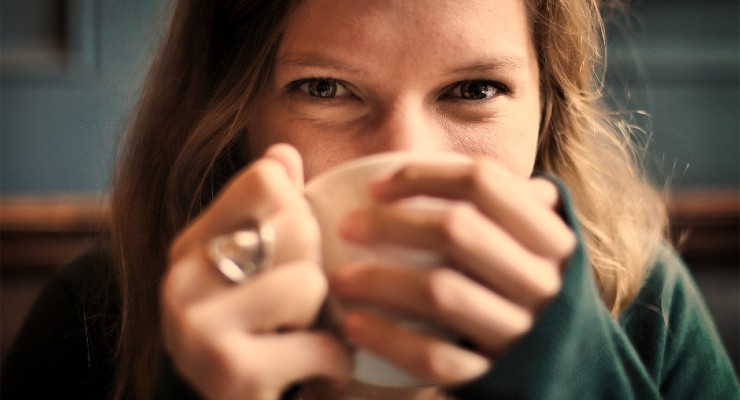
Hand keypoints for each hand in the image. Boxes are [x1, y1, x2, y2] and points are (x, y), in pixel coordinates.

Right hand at [161, 144, 351, 399]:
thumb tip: (284, 151)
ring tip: (302, 339)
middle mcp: (184, 276)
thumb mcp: (253, 270)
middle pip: (296, 226)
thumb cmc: (250, 336)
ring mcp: (198, 324)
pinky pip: (321, 344)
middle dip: (317, 269)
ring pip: (310, 283)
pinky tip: (315, 373)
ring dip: (326, 321)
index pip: (267, 180)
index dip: (300, 212)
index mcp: (192, 243)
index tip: (293, 254)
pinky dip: (334, 364)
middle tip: (301, 307)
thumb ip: (268, 211)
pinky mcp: (228, 369)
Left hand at [332, 158, 575, 384]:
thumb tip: (451, 164)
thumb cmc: (531, 293)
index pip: (484, 182)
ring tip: (340, 278)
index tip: (377, 187)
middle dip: (390, 224)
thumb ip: (509, 206)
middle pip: (457, 231)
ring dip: (380, 281)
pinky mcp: (494, 376)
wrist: (570, 372)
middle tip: (347, 227)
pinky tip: (355, 325)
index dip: (423, 175)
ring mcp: (521, 332)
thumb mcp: (537, 247)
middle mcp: (542, 281)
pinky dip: (389, 339)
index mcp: (551, 238)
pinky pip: (435, 357)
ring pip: (441, 292)